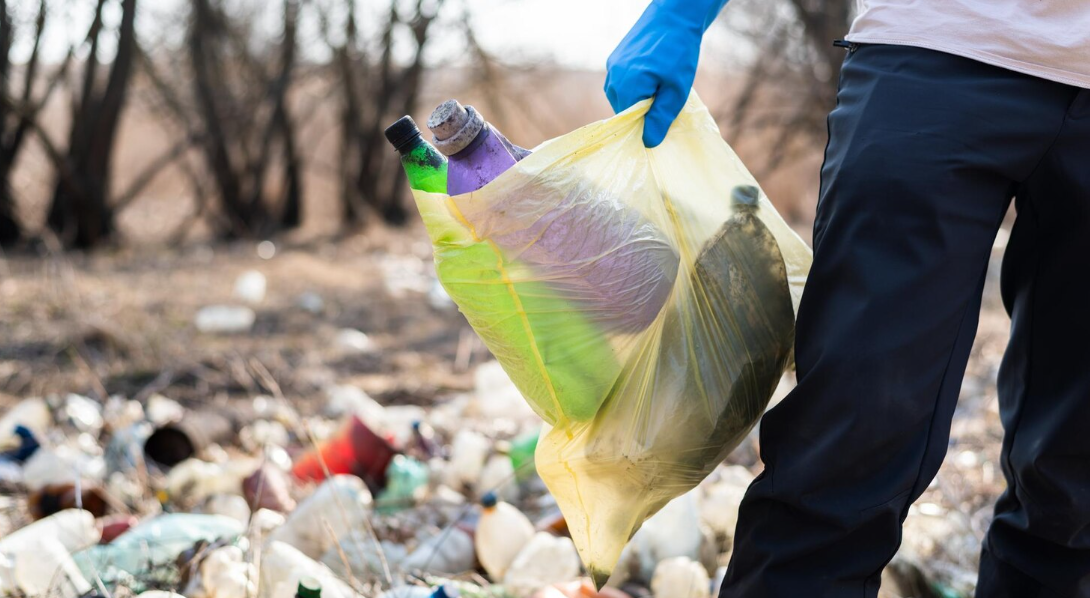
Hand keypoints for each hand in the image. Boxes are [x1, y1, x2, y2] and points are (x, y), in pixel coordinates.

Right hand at [604, 0, 727, 147]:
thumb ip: (660, 118)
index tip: (659, 129)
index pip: (628, 124)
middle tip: (663, 105)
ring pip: (620, 98)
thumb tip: (648, 143)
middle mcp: (614, 79)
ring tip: (658, 89)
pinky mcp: (613, 60)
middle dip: (641, 114)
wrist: (673, 16)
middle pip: (623, 112)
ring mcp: (611, 68)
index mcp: (628, 87)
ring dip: (637, 100)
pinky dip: (633, 87)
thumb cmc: (679, 53)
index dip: (643, 129)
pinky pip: (620, 84)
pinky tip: (650, 77)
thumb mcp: (676, 91)